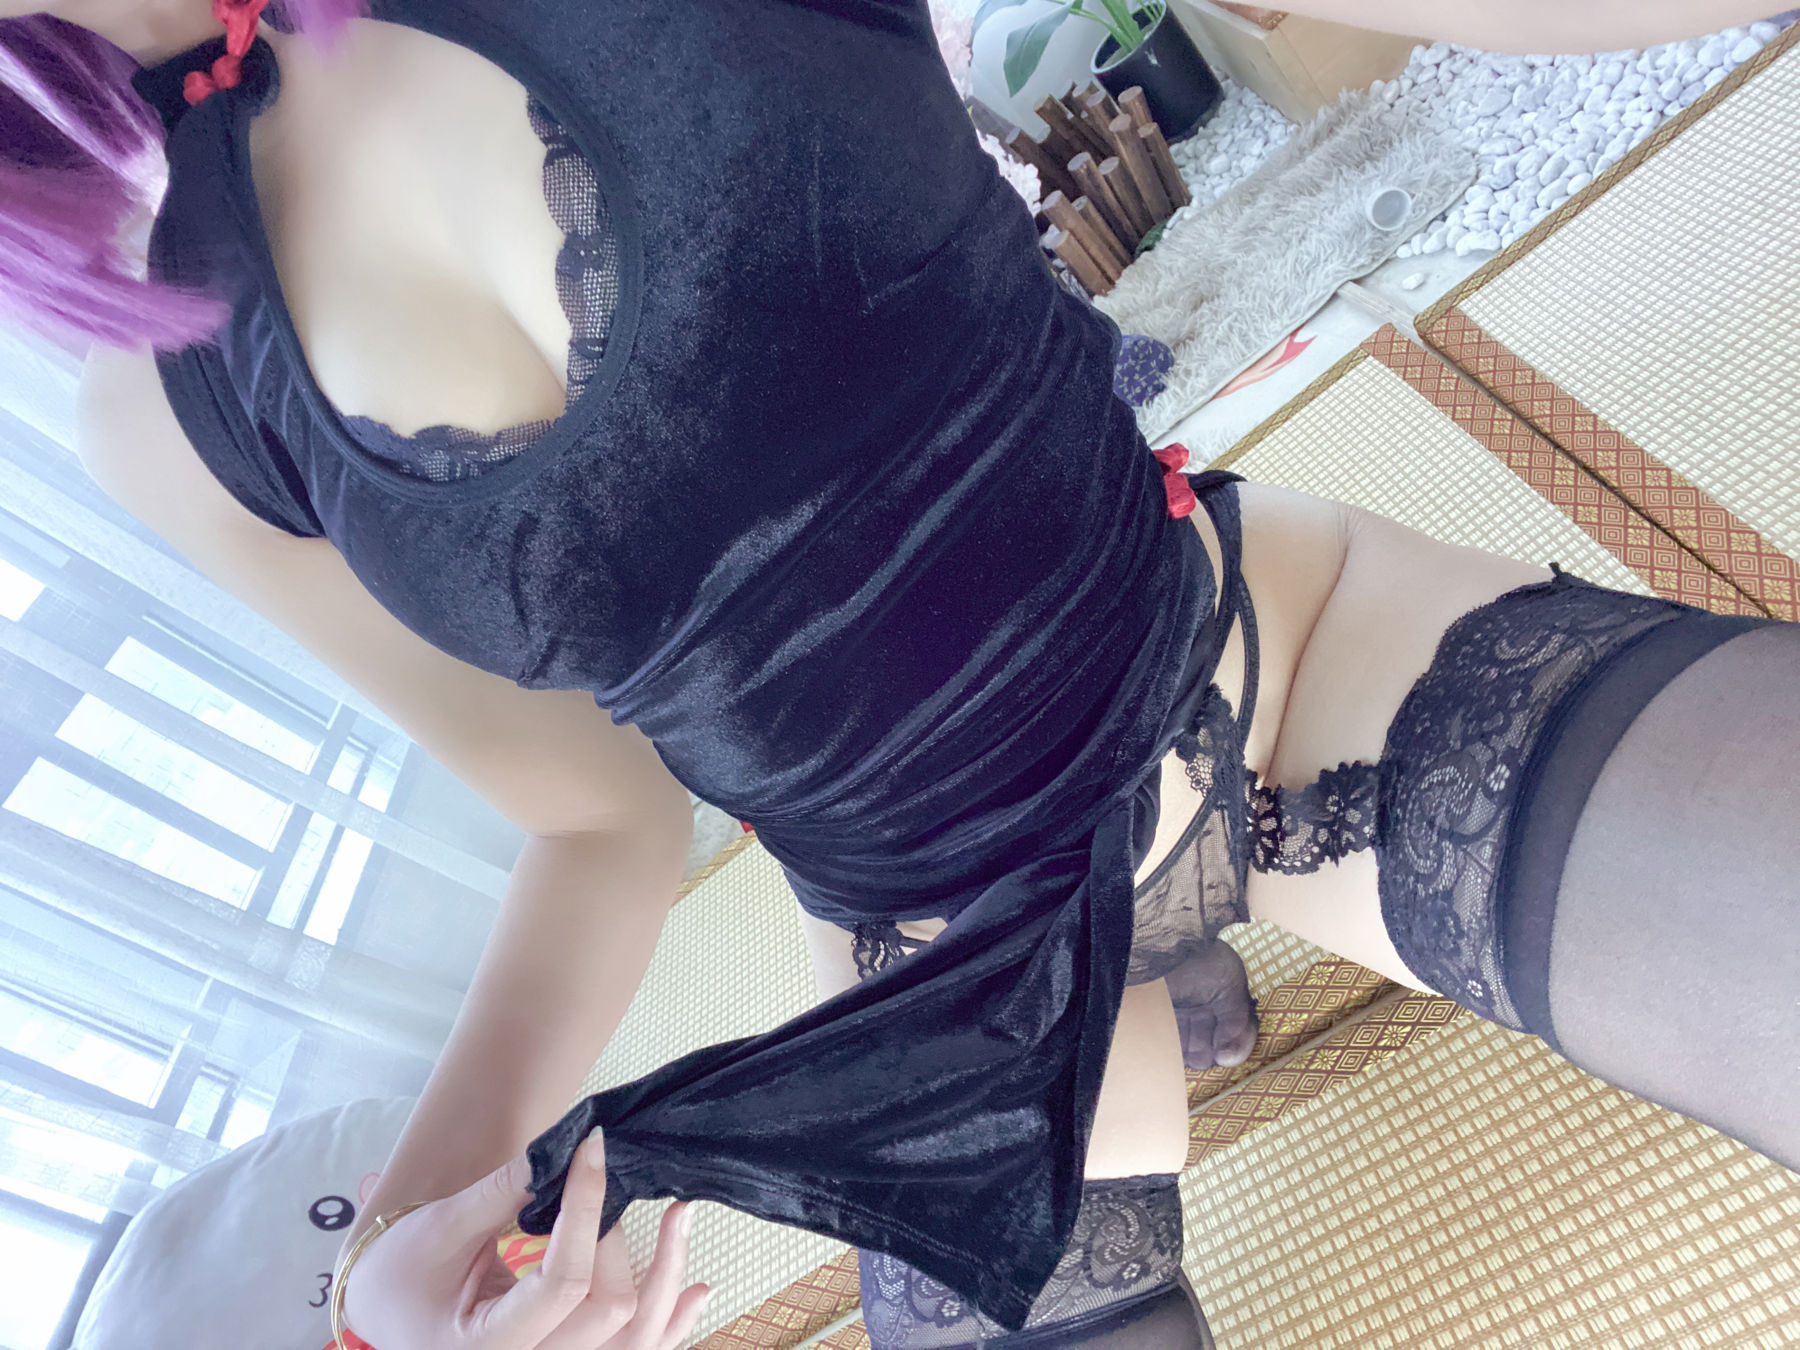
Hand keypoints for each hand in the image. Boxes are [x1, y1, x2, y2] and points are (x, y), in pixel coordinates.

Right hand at [342, 1129, 710, 1348]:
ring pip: (636, 1339)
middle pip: (609, 1309)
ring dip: (667, 1276)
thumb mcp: (440, 1229)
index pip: (563, 1282)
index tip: (595, 1150)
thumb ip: (503, 1195)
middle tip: (607, 1180)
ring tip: (683, 1215)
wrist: (383, 1315)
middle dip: (617, 1236)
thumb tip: (563, 1152)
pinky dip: (672, 1321)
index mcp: (488, 1346)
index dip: (586, 1209)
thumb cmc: (401, 1276)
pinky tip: (698, 1288)